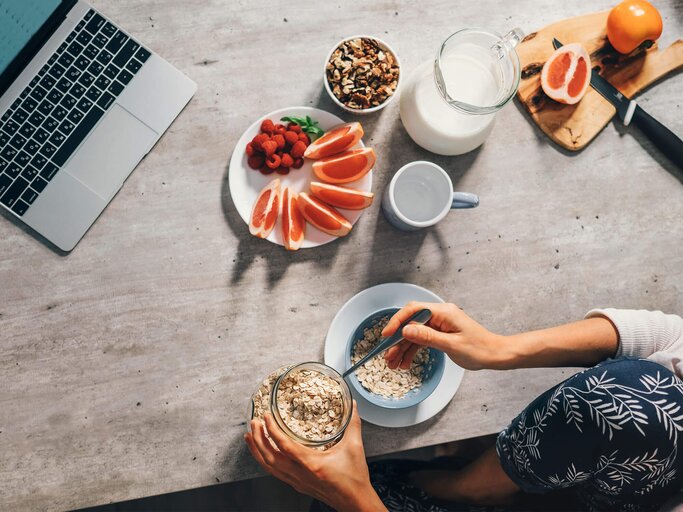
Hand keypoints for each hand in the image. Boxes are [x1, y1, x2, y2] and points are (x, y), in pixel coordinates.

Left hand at [244, 401, 385, 511]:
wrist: (354, 502)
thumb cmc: (355, 477)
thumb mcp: (354, 447)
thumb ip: (353, 424)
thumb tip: (353, 404)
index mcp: (312, 464)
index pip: (284, 446)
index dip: (272, 430)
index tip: (266, 416)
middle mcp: (300, 474)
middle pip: (270, 457)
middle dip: (258, 439)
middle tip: (253, 422)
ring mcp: (297, 481)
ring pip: (269, 467)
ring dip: (257, 451)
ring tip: (250, 436)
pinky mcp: (298, 485)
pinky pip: (275, 473)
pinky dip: (265, 462)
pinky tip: (262, 453)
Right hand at [383, 302, 507, 370]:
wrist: (495, 355)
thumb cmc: (479, 349)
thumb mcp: (451, 345)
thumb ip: (427, 337)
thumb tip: (406, 330)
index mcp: (443, 312)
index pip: (413, 310)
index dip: (397, 321)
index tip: (387, 334)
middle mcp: (439, 315)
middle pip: (411, 323)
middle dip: (397, 340)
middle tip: (387, 355)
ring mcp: (439, 324)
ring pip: (414, 334)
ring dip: (403, 348)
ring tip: (393, 364)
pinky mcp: (440, 333)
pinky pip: (421, 340)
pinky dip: (412, 351)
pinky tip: (405, 362)